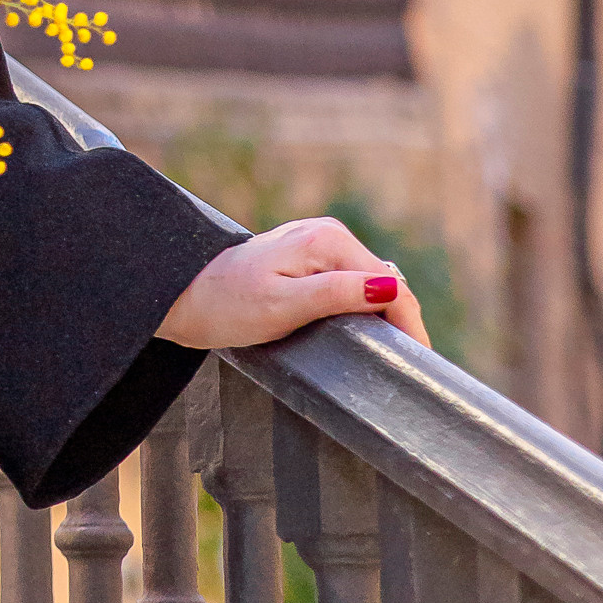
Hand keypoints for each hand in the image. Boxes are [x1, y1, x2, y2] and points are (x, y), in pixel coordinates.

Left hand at [157, 216, 431, 351]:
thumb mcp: (284, 306)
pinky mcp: (308, 257)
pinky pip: (350, 281)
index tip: (418, 364)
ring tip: (390, 355)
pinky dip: (363, 307)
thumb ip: (338, 294)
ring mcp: (318, 242)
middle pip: (386, 282)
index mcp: (328, 241)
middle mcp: (329, 234)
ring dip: (383, 314)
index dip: (409, 323)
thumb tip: (391, 289)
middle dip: (401, 320)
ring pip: (371, 282)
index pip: (391, 284)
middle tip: (406, 368)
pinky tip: (364, 332)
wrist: (184, 295)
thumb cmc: (228, 305)